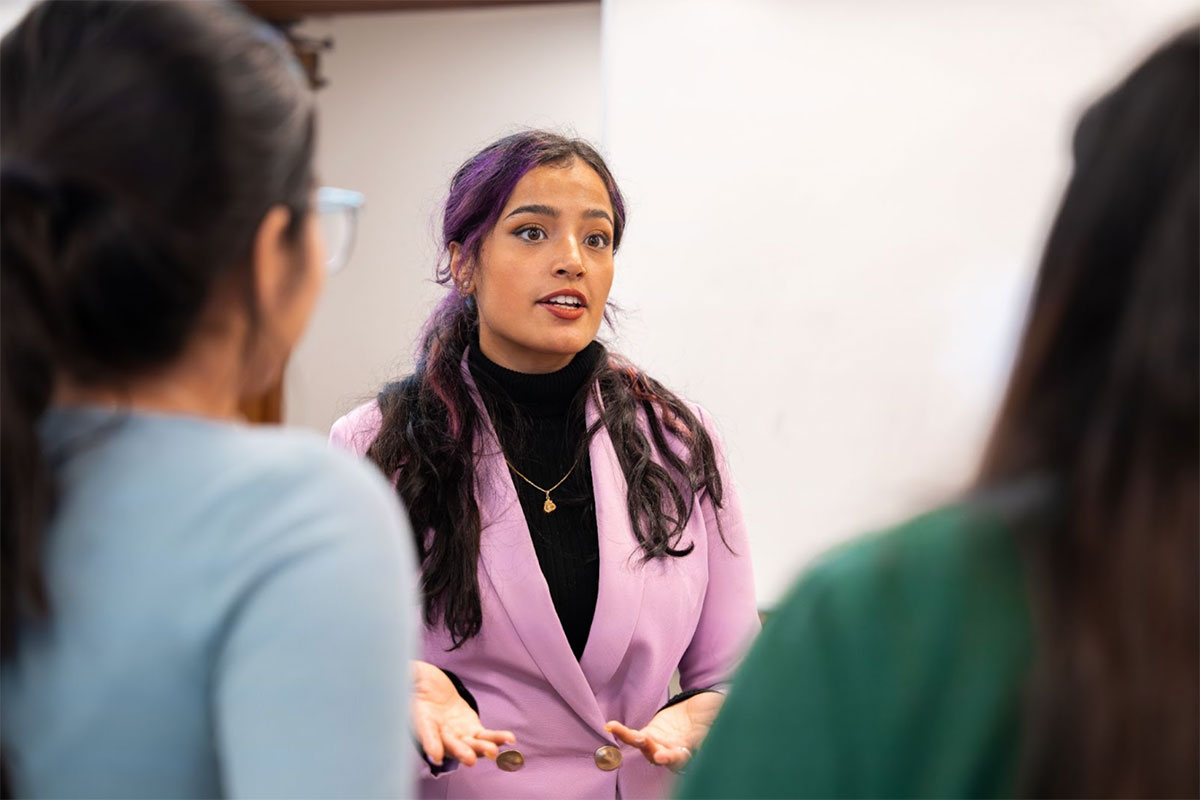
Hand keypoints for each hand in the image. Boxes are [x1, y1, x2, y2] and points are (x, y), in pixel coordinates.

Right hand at [411, 660, 514, 766]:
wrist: (429, 688)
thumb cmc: (416, 681)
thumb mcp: (411, 673)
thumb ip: (408, 674)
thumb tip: (403, 668)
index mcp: (420, 718)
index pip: (425, 732)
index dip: (430, 743)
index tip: (435, 756)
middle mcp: (438, 731)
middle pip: (450, 744)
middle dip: (460, 752)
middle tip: (470, 759)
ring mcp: (456, 732)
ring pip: (470, 744)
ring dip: (481, 749)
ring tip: (493, 752)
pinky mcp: (471, 728)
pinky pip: (484, 736)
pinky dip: (496, 738)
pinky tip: (510, 740)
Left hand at [605, 691, 723, 771]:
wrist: (704, 707)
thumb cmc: (715, 716)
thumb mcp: (720, 718)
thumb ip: (716, 725)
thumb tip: (722, 724)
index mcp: (693, 750)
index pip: (683, 759)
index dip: (676, 758)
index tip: (669, 755)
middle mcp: (676, 752)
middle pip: (663, 757)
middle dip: (655, 753)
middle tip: (648, 744)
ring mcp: (662, 744)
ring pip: (646, 749)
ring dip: (637, 742)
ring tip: (629, 734)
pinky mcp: (651, 732)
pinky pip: (635, 736)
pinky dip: (622, 732)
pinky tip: (611, 726)